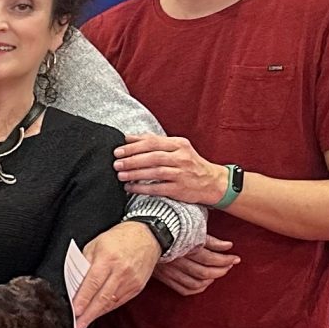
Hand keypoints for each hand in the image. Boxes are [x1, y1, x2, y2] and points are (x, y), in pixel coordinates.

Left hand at [72, 221, 161, 327]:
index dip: (83, 299)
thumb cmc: (118, 239)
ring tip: (84, 322)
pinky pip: (120, 301)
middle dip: (89, 314)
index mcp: (108, 258)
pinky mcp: (138, 286)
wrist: (147, 236)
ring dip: (97, 314)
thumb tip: (74, 283)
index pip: (93, 283)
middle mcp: (121, 271)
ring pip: (111, 302)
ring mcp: (131, 280)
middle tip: (78, 325)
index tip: (75, 310)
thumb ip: (84, 264)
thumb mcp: (95, 245)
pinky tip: (98, 313)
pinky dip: (107, 308)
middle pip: (102, 297)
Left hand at [114, 134, 228, 206]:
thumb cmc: (189, 163)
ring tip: (120, 175)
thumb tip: (128, 137)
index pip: (153, 142)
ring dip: (135, 174)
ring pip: (155, 172)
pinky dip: (142, 188)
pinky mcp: (180, 189)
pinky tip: (130, 187)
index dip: (133, 146)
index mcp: (179, 144)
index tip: (118, 150)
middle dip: (131, 160)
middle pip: (153, 157)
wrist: (212, 182)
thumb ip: (154, 141)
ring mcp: (182, 174)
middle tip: (116, 163)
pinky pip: (158, 188)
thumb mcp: (176, 148)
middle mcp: (182, 158)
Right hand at [155, 235, 240, 295]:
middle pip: (204, 272)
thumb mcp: (190, 228)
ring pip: (195, 283)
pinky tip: (204, 282)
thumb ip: (209, 239)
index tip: (235, 258)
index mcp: (183, 247)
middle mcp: (177, 261)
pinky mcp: (164, 277)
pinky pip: (184, 289)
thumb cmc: (169, 227)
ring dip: (210, 280)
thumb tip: (228, 245)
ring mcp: (169, 271)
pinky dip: (197, 289)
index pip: (210, 258)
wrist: (143, 233)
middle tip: (229, 265)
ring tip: (218, 273)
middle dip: (221, 270)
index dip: (225, 260)